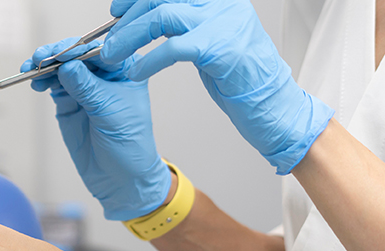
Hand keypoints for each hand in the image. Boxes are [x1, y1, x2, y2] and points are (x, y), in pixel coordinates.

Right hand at [21, 37, 171, 220]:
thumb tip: (66, 65)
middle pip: (76, 54)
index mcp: (125, 69)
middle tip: (39, 59)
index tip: (60, 54)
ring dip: (44, 66)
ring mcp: (84, 86)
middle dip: (56, 54)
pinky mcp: (69, 101)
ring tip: (30, 70)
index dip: (78, 48)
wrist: (120, 178)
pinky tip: (35, 82)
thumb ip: (87, 88)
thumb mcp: (110, 112)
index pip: (99, 49)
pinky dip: (41, 81)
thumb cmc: (129, 144)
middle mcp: (104, 74)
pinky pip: (52, 84)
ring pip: (61, 67)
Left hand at [103, 0, 334, 173]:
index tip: (117, 10)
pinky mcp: (219, 49)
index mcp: (220, 0)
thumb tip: (149, 19)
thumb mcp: (214, 41)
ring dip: (130, 36)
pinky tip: (136, 73)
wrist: (275, 107)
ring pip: (161, 15)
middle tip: (109, 39)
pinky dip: (148, 60)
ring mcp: (222, 23)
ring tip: (113, 55)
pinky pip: (172, 47)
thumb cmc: (243, 80)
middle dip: (129, 17)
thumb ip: (187, 24)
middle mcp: (223, 5)